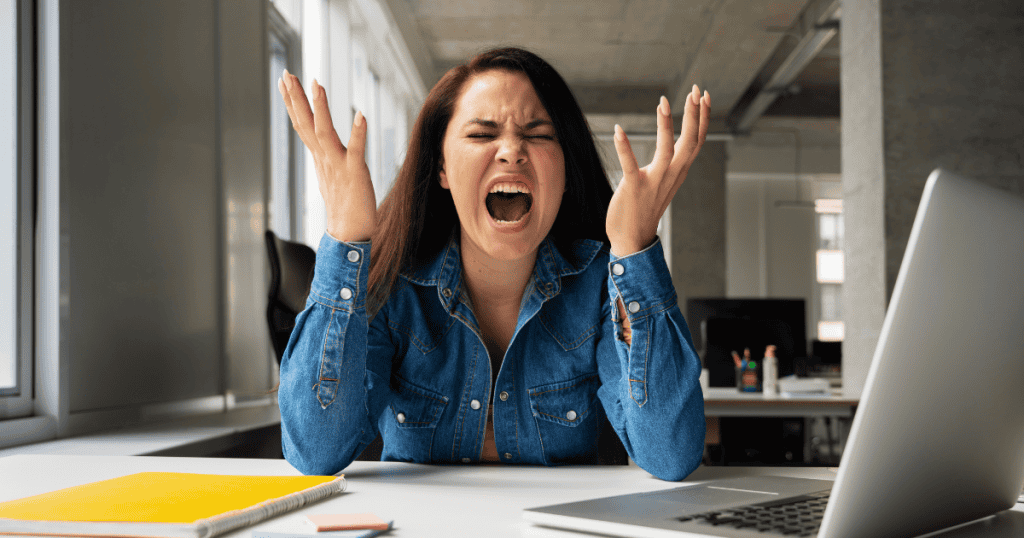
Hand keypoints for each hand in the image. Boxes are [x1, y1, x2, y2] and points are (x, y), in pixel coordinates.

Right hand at [278, 70, 375, 241]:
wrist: (348, 235)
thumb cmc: (343, 208)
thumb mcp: (330, 176)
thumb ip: (325, 158)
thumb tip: (320, 146)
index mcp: (320, 157)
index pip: (302, 124)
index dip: (293, 102)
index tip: (285, 81)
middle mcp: (325, 158)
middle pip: (306, 124)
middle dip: (296, 98)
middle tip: (287, 74)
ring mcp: (338, 165)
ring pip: (324, 132)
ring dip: (320, 108)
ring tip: (316, 84)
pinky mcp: (355, 173)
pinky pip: (356, 150)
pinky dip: (358, 133)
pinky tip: (361, 115)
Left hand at [606, 84, 709, 256]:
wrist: (633, 240)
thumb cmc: (645, 209)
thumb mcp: (665, 182)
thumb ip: (671, 164)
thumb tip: (675, 145)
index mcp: (679, 172)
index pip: (697, 140)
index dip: (703, 118)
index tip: (705, 95)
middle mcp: (671, 175)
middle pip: (690, 142)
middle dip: (695, 115)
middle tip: (697, 90)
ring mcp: (654, 182)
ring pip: (667, 150)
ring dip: (666, 126)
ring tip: (663, 103)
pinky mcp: (633, 188)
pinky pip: (630, 166)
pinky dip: (624, 147)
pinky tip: (618, 130)